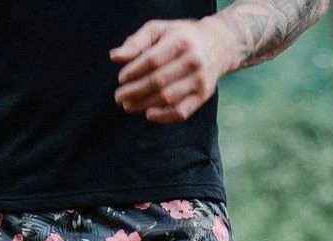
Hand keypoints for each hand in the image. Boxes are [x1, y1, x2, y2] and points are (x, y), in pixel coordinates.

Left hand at [110, 17, 235, 123]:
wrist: (218, 45)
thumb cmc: (180, 37)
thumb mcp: (159, 31)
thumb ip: (136, 42)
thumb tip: (114, 57)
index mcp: (180, 42)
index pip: (152, 61)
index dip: (134, 72)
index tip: (121, 79)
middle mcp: (192, 61)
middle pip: (158, 81)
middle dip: (135, 92)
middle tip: (119, 98)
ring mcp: (199, 80)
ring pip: (167, 98)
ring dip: (144, 105)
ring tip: (128, 106)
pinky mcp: (202, 96)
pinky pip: (181, 112)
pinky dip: (163, 117)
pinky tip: (149, 115)